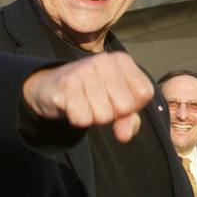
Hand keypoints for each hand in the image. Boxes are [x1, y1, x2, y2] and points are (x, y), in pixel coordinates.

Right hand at [21, 53, 153, 141]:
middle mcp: (104, 61)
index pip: (144, 93)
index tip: (117, 99)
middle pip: (125, 106)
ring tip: (84, 103)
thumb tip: (125, 135)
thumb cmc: (90, 93)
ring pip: (103, 115)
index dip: (132, 105)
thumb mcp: (115, 102)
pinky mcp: (66, 86)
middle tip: (98, 102)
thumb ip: (129, 119)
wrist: (51, 86)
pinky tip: (73, 106)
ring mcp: (84, 72)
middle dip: (112, 113)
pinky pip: (83, 119)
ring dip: (93, 117)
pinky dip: (78, 119)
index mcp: (122, 60)